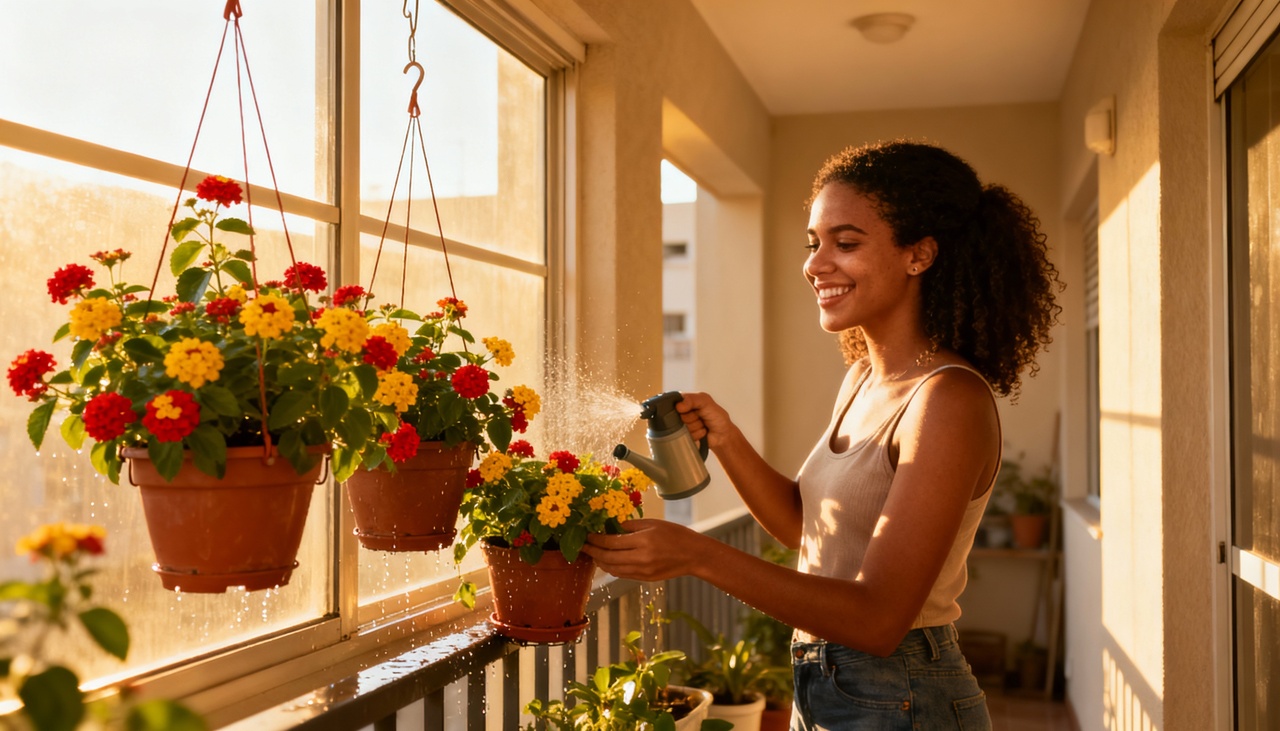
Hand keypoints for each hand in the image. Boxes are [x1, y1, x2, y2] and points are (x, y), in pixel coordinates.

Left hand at [582, 519, 702, 581]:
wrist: (694, 555)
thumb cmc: (676, 534)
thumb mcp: (653, 523)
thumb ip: (630, 526)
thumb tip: (609, 527)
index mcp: (643, 541)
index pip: (611, 542)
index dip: (595, 539)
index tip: (587, 535)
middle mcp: (641, 558)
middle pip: (607, 558)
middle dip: (593, 552)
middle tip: (583, 546)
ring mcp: (643, 571)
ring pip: (612, 569)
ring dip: (600, 562)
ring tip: (593, 554)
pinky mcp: (645, 579)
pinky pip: (622, 574)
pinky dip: (611, 568)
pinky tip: (607, 561)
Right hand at [675, 392, 733, 449]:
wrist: (723, 434)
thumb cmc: (717, 417)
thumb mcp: (706, 402)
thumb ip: (692, 399)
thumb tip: (678, 406)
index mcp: (686, 401)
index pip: (676, 403)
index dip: (684, 408)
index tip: (695, 409)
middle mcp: (683, 413)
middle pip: (680, 417)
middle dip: (693, 418)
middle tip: (701, 418)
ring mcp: (684, 426)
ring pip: (683, 427)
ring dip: (696, 427)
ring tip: (703, 425)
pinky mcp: (685, 436)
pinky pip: (686, 437)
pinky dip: (697, 435)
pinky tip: (702, 432)